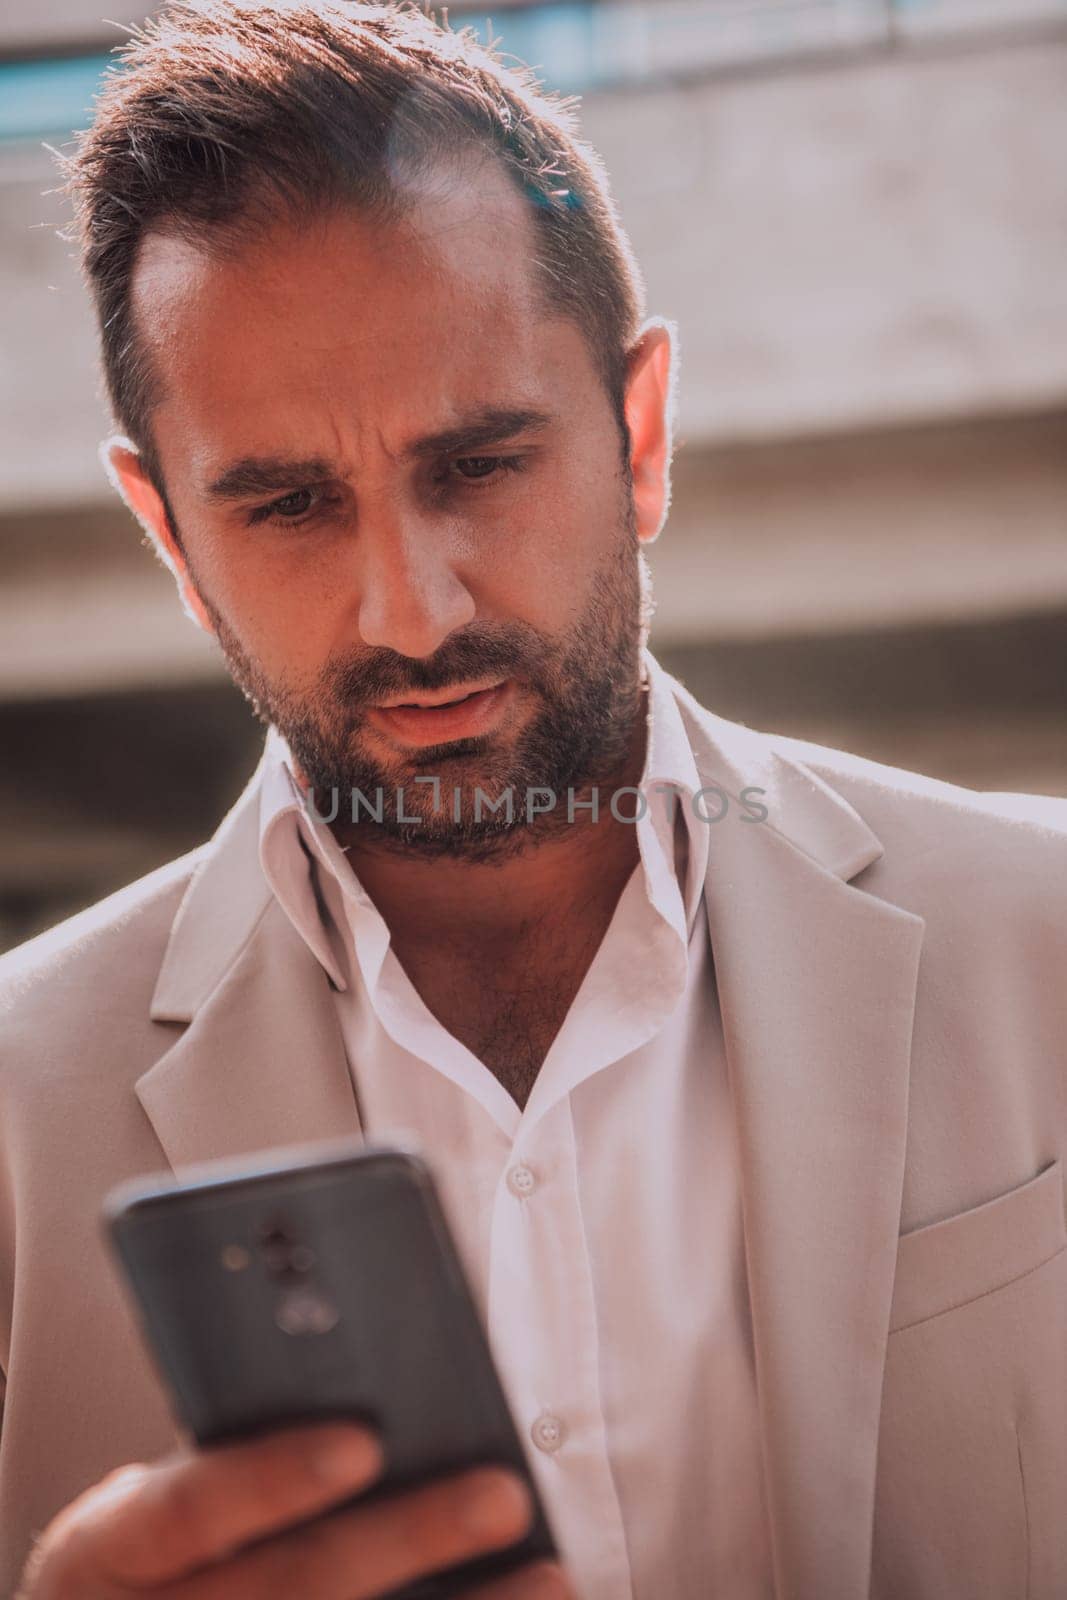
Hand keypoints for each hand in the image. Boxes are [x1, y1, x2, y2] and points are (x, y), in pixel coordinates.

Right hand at [17, 1419, 571, 1598]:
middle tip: (501, 1494)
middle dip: (406, 1541)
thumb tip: (377, 1403)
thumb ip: (234, 1461)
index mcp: (102, 1556)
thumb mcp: (152, 1510)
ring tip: (548, 1577)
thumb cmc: (158, 1564)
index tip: (364, 1441)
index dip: (273, 1477)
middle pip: (289, 1590)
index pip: (185, 1511)